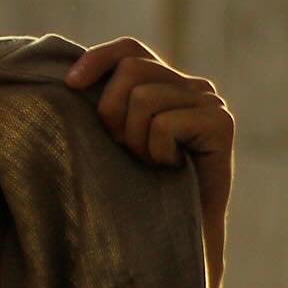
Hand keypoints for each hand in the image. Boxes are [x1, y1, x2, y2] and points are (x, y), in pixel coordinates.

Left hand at [65, 37, 234, 222]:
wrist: (177, 237)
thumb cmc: (136, 192)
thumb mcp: (111, 141)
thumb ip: (104, 106)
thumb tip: (66, 78)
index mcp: (165, 84)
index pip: (129, 50)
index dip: (98, 59)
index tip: (71, 85)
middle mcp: (191, 86)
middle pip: (131, 70)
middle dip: (111, 112)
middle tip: (123, 148)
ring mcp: (210, 102)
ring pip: (144, 98)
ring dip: (135, 140)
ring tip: (149, 162)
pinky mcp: (221, 123)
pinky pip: (165, 124)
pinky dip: (157, 152)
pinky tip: (171, 169)